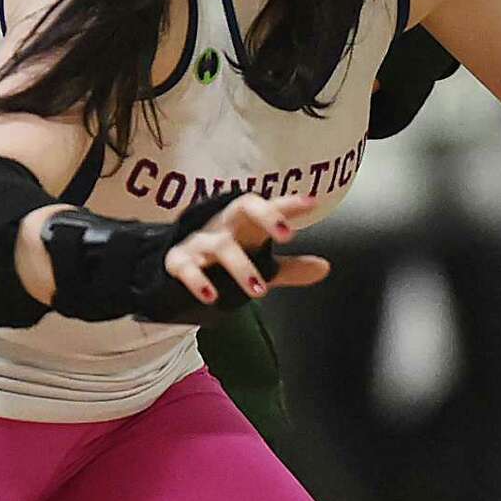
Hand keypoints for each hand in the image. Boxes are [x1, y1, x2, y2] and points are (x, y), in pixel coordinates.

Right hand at [162, 193, 330, 305]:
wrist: (176, 266)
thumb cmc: (225, 259)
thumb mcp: (259, 262)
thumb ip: (290, 267)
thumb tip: (325, 267)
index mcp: (245, 223)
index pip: (268, 205)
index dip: (288, 204)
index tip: (312, 203)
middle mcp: (223, 226)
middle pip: (242, 207)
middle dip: (265, 216)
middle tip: (287, 235)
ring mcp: (199, 243)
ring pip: (220, 245)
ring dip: (240, 266)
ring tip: (260, 291)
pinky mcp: (177, 261)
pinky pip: (185, 267)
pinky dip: (198, 281)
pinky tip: (211, 296)